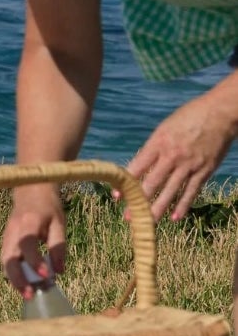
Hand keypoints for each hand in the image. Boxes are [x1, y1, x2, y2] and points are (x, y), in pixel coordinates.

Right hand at [1, 191, 66, 296]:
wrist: (30, 190)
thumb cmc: (47, 207)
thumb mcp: (59, 223)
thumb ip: (58, 247)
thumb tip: (59, 272)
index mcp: (27, 223)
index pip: (27, 244)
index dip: (34, 261)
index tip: (45, 275)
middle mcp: (13, 231)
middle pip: (8, 258)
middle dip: (17, 279)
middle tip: (29, 295)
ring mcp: (6, 236)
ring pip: (5, 262)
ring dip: (14, 280)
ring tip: (27, 294)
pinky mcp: (6, 241)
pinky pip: (7, 260)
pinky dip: (14, 274)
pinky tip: (24, 284)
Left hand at [126, 89, 237, 222]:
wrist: (220, 113)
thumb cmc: (189, 116)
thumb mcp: (165, 127)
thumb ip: (154, 147)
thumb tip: (141, 166)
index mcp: (159, 142)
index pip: (138, 166)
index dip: (126, 182)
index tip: (116, 195)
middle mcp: (172, 155)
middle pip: (152, 183)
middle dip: (139, 201)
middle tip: (129, 217)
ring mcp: (189, 164)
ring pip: (171, 191)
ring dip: (158, 209)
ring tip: (148, 222)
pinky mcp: (204, 171)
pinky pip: (191, 191)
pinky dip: (183, 205)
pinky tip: (174, 218)